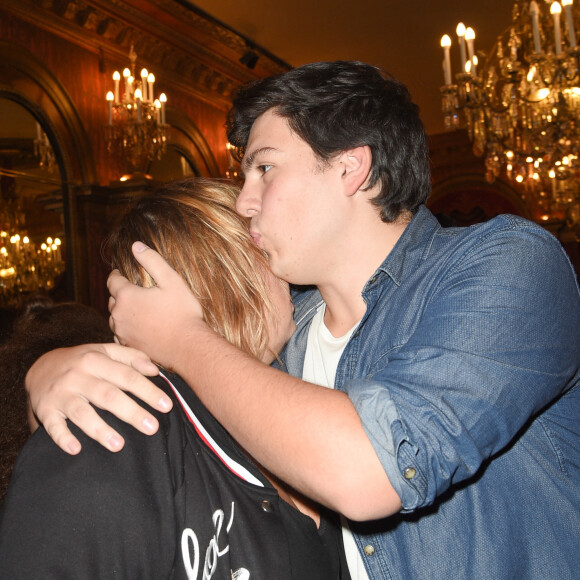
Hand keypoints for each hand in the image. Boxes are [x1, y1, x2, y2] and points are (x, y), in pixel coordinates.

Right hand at [26, 343, 170, 453]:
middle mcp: (78, 376)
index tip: (166, 406)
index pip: (127, 376)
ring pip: (82, 412)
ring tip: (119, 445)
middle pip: (108, 396)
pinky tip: (76, 449)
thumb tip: (154, 370)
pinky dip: (63, 437)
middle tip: (152, 427)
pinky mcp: (45, 410)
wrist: (41, 368)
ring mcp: (61, 394)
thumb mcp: (104, 351)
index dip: (147, 391)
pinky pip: (53, 425)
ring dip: (100, 430)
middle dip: (132, 412)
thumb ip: (131, 357)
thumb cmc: (83, 362)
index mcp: (96, 360)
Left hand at [108, 241, 204, 367]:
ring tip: (134, 309)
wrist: (187, 346)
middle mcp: (119, 315)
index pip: (112, 280)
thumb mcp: (172, 280)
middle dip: (119, 293)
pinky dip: (126, 328)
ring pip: (115, 318)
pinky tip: (138, 327)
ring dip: (121, 312)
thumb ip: (152, 260)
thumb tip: (135, 245)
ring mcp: (122, 332)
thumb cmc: (182, 313)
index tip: (120, 273)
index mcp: (127, 296)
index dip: (116, 274)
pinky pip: (120, 334)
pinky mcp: (128, 346)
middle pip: (112, 299)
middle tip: (131, 291)